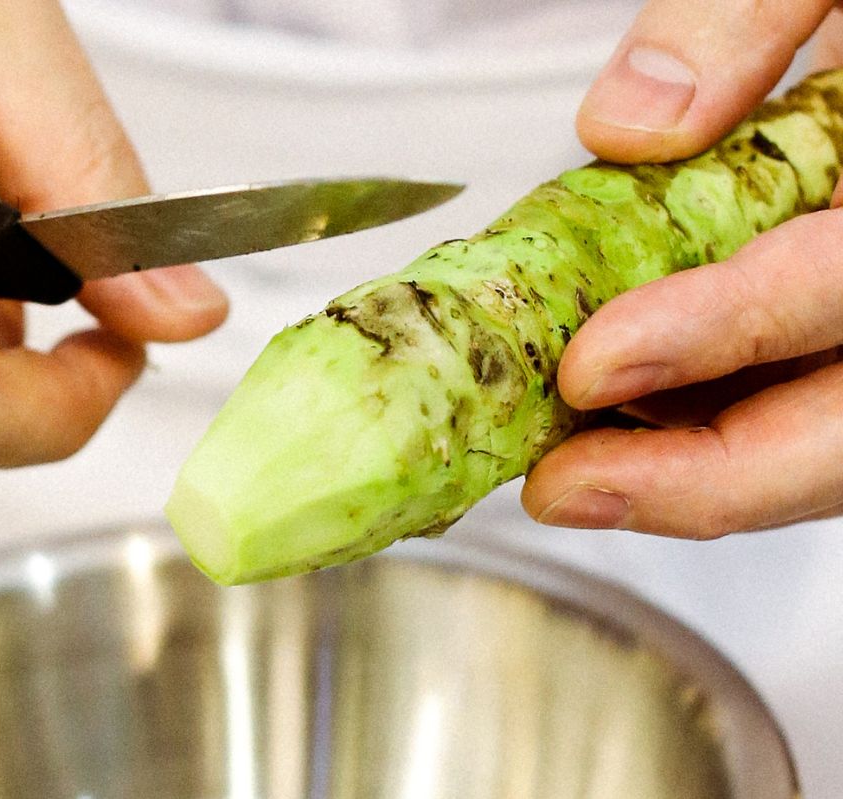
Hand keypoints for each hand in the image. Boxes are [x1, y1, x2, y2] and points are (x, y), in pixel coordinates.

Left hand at [521, 0, 842, 535]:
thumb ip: (757, 13)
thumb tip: (633, 121)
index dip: (720, 333)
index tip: (596, 363)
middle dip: (699, 477)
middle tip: (566, 486)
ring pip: (819, 438)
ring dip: (690, 467)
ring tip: (569, 465)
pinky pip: (794, 398)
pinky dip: (703, 423)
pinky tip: (620, 415)